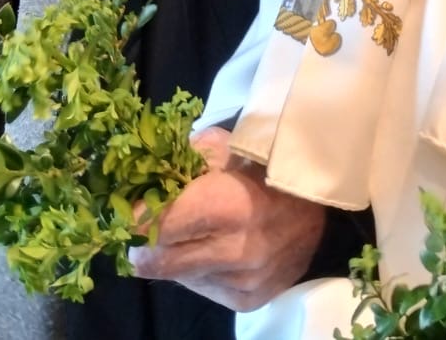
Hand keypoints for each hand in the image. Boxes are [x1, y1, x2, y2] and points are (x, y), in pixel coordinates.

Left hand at [128, 126, 326, 311]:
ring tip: (189, 231)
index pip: (156, 225)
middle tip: (142, 225)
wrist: (320, 203)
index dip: (133, 217)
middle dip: (142, 242)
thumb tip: (135, 176)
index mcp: (228, 206)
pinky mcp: (249, 300)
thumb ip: (178, 159)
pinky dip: (197, 271)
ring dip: (172, 257)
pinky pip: (202, 289)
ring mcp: (243, 280)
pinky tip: (213, 248)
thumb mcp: (224, 145)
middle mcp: (236, 251)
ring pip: (177, 277)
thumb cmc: (265, 165)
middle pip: (157, 261)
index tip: (125, 208)